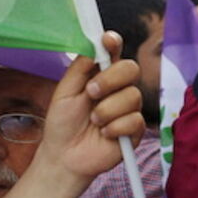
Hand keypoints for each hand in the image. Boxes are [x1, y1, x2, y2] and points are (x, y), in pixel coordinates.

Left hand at [35, 32, 144, 185]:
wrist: (64, 156)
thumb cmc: (63, 123)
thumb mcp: (64, 92)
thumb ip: (79, 68)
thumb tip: (93, 45)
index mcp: (101, 75)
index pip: (114, 53)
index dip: (114, 43)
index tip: (107, 40)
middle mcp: (118, 88)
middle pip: (131, 69)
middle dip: (110, 79)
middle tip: (91, 92)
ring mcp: (128, 108)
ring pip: (132, 96)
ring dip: (107, 110)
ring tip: (94, 121)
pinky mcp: (135, 130)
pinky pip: (134, 120)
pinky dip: (115, 128)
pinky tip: (104, 134)